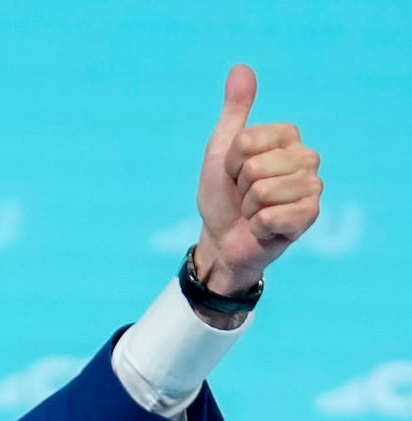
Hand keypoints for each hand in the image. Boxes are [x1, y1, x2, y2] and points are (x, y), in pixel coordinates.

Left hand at [193, 64, 321, 295]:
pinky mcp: (310, 216)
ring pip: (263, 190)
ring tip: (253, 211)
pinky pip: (271, 215)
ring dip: (248, 207)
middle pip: (255, 165)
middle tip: (243, 196)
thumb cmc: (223, 194)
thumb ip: (235, 110)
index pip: (248, 140)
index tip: (234, 172)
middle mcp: (308, 157)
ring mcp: (312, 187)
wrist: (222, 238)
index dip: (231, 160)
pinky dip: (257, 225)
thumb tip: (241, 68)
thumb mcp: (221, 149)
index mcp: (288, 137)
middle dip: (240, 185)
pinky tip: (263, 227)